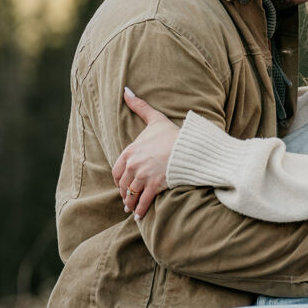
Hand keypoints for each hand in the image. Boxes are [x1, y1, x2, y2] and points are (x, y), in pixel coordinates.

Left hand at [113, 88, 179, 219]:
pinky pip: (143, 202)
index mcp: (130, 151)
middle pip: (123, 184)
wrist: (189, 148)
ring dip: (131, 203)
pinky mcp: (154, 186)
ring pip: (131, 194)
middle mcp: (133, 165)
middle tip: (127, 199)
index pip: (117, 170)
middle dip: (125, 192)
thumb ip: (139, 106)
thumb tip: (126, 90)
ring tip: (132, 209)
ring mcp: (143, 176)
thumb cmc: (172, 134)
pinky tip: (139, 216)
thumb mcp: (154, 118)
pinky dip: (140, 211)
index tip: (123, 184)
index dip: (119, 179)